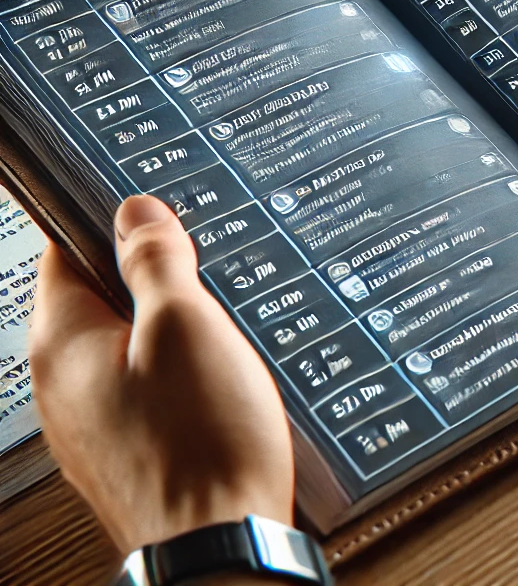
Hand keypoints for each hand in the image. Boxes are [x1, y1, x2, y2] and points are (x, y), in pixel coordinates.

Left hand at [28, 195, 294, 555]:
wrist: (221, 544)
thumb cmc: (202, 440)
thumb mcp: (187, 324)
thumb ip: (155, 260)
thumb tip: (135, 211)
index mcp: (62, 342)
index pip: (64, 246)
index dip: (109, 217)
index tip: (155, 208)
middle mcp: (61, 382)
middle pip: (96, 292)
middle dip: (149, 271)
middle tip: (203, 266)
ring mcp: (91, 419)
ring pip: (123, 337)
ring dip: (166, 320)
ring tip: (216, 321)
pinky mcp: (124, 443)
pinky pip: (140, 380)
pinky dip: (173, 364)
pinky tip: (214, 372)